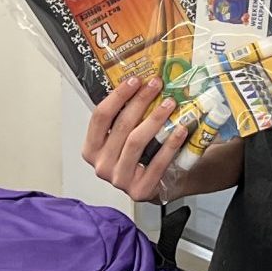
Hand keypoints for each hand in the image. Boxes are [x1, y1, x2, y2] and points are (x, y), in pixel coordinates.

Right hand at [81, 76, 188, 202]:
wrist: (158, 184)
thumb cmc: (140, 156)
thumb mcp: (123, 138)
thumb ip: (122, 119)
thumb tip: (139, 84)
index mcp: (91, 150)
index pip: (100, 117)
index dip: (117, 96)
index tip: (134, 80)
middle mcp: (101, 166)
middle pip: (120, 126)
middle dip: (140, 101)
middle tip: (155, 85)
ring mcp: (119, 180)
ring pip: (136, 142)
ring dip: (154, 119)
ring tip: (170, 103)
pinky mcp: (140, 190)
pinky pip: (156, 163)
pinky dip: (169, 144)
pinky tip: (180, 129)